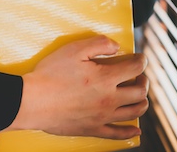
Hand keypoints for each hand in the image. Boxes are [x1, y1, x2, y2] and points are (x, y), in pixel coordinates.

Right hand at [2, 36, 148, 138]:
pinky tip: (135, 129)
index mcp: (106, 78)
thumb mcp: (75, 49)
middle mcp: (109, 99)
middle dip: (144, 81)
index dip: (142, 60)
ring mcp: (102, 117)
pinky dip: (130, 131)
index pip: (136, 68)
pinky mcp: (92, 129)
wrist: (32, 101)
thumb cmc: (50, 74)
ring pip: (134, 112)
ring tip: (138, 95)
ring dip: (142, 102)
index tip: (140, 57)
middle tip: (139, 76)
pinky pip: (118, 133)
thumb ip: (99, 44)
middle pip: (140, 92)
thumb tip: (117, 47)